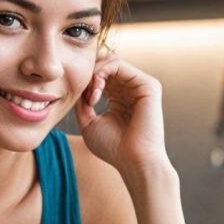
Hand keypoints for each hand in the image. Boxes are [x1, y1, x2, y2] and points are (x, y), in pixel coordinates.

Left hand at [74, 49, 168, 174]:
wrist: (134, 161)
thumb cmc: (113, 148)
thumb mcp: (89, 124)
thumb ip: (82, 103)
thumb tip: (76, 87)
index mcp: (119, 98)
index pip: (100, 75)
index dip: (84, 80)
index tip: (76, 97)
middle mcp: (131, 89)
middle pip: (105, 64)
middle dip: (88, 73)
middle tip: (81, 91)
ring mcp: (140, 86)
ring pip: (111, 62)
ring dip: (94, 74)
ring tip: (90, 95)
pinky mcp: (147, 85)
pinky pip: (119, 65)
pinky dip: (102, 73)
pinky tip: (96, 91)